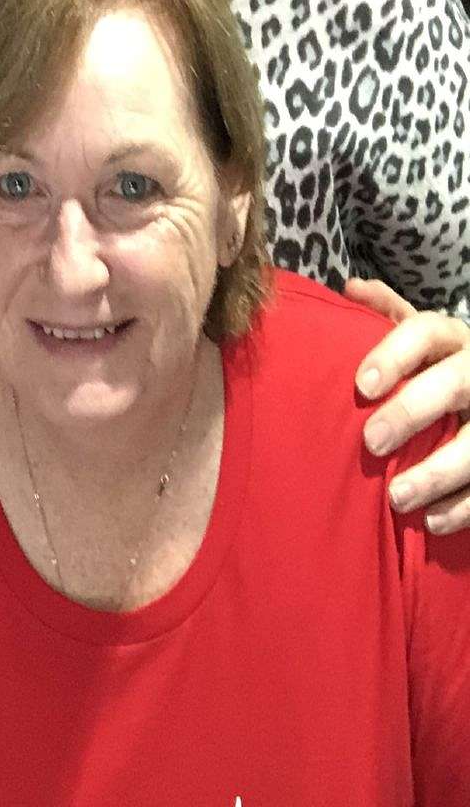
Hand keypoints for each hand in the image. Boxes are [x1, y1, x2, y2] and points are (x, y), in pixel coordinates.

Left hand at [348, 277, 469, 533]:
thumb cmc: (438, 365)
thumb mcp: (420, 337)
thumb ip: (386, 313)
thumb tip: (351, 289)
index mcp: (452, 337)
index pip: (425, 330)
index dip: (394, 354)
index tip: (361, 385)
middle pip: (454, 384)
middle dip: (413, 413)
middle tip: (371, 442)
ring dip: (439, 473)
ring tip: (397, 498)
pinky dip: (465, 506)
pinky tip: (434, 521)